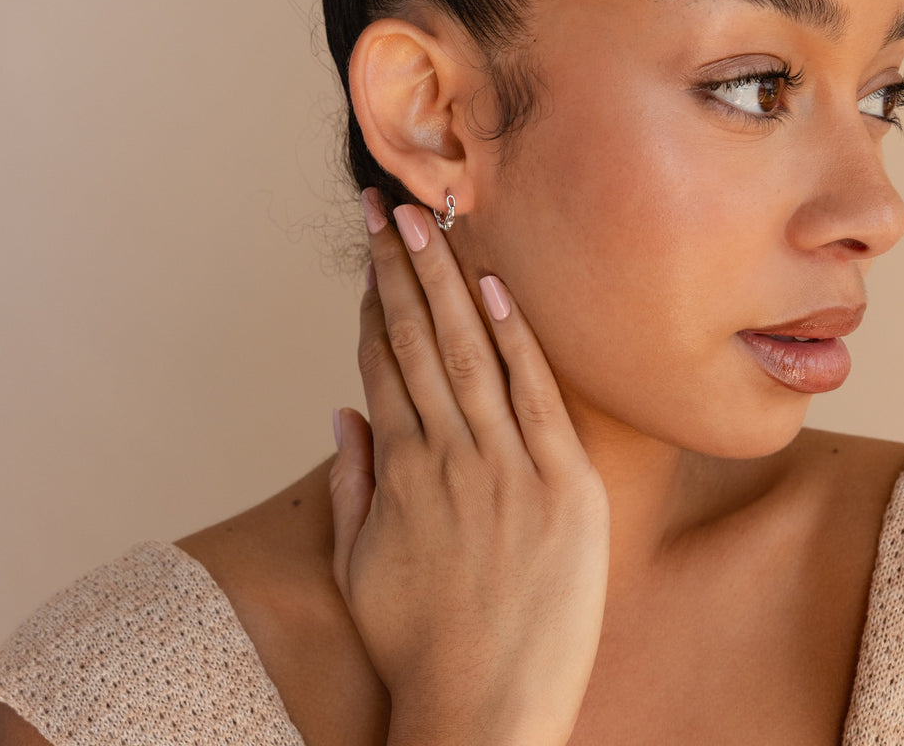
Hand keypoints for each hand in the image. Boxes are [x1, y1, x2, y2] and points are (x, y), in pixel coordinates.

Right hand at [328, 190, 609, 745]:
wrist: (483, 713)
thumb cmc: (416, 644)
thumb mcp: (359, 565)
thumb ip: (349, 482)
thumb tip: (340, 412)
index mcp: (398, 469)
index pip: (383, 361)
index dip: (375, 300)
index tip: (370, 253)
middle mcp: (445, 454)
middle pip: (419, 340)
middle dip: (401, 268)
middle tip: (388, 208)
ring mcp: (505, 466)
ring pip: (470, 352)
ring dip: (447, 282)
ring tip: (430, 223)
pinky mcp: (562, 486)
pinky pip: (535, 394)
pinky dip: (516, 337)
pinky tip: (497, 286)